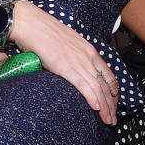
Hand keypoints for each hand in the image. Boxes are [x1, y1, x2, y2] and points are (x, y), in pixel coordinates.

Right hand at [9, 2, 117, 124]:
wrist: (31, 23)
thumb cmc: (45, 31)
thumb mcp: (68, 42)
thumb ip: (75, 56)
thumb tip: (74, 69)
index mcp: (89, 50)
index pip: (108, 75)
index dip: (113, 92)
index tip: (113, 103)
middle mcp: (88, 56)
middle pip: (105, 85)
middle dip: (111, 104)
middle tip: (112, 119)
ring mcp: (78, 62)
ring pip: (97, 89)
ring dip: (104, 107)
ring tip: (107, 120)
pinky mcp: (66, 67)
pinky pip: (84, 86)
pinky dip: (92, 98)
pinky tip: (96, 109)